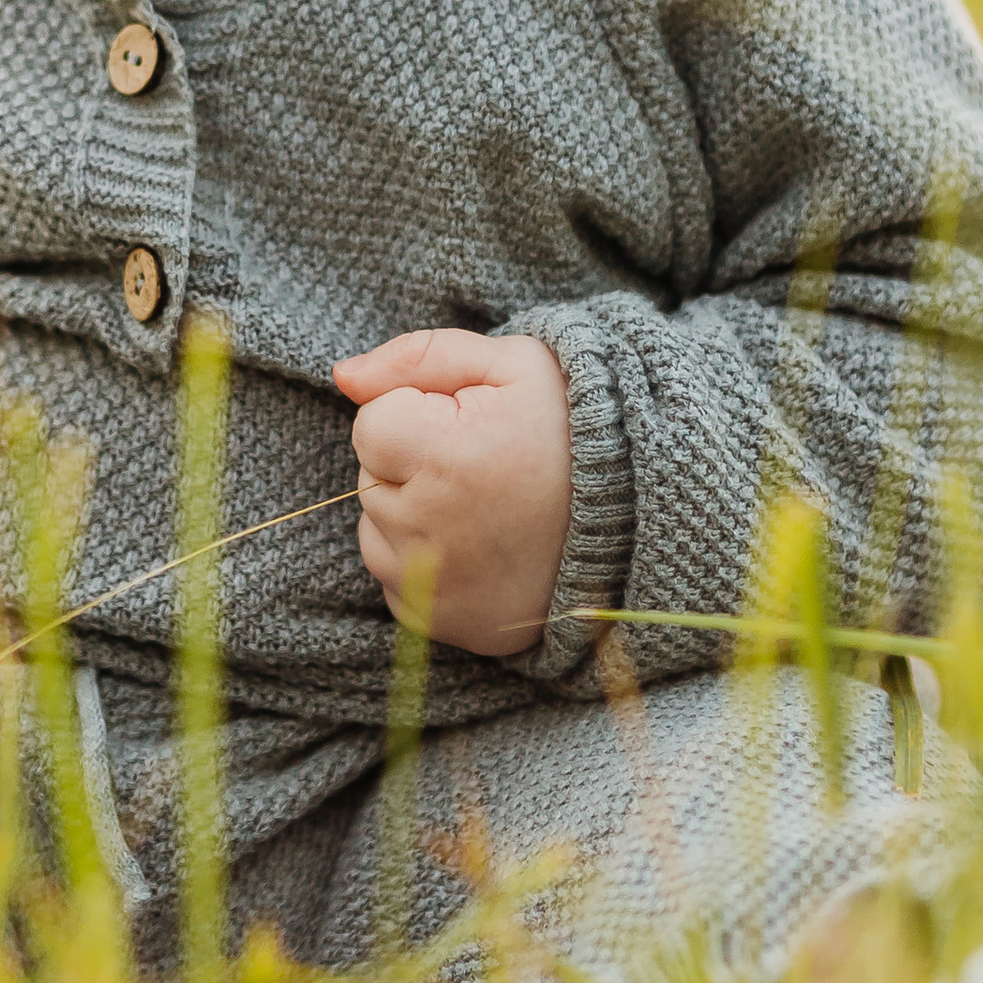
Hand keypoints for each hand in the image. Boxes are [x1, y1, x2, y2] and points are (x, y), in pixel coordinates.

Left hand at [333, 328, 571, 657]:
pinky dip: (423, 564)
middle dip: (412, 464)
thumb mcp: (511, 365)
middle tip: (484, 466)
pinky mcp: (445, 625)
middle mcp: (436, 533)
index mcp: (451, 459)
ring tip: (483, 505)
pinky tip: (479, 546)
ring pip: (376, 533)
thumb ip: (417, 357)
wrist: (639, 521)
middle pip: (371, 479)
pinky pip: (395, 584)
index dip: (417, 413)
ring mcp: (439, 589)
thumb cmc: (573, 430)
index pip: (371, 424)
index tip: (470, 425)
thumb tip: (343, 375)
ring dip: (411, 514)